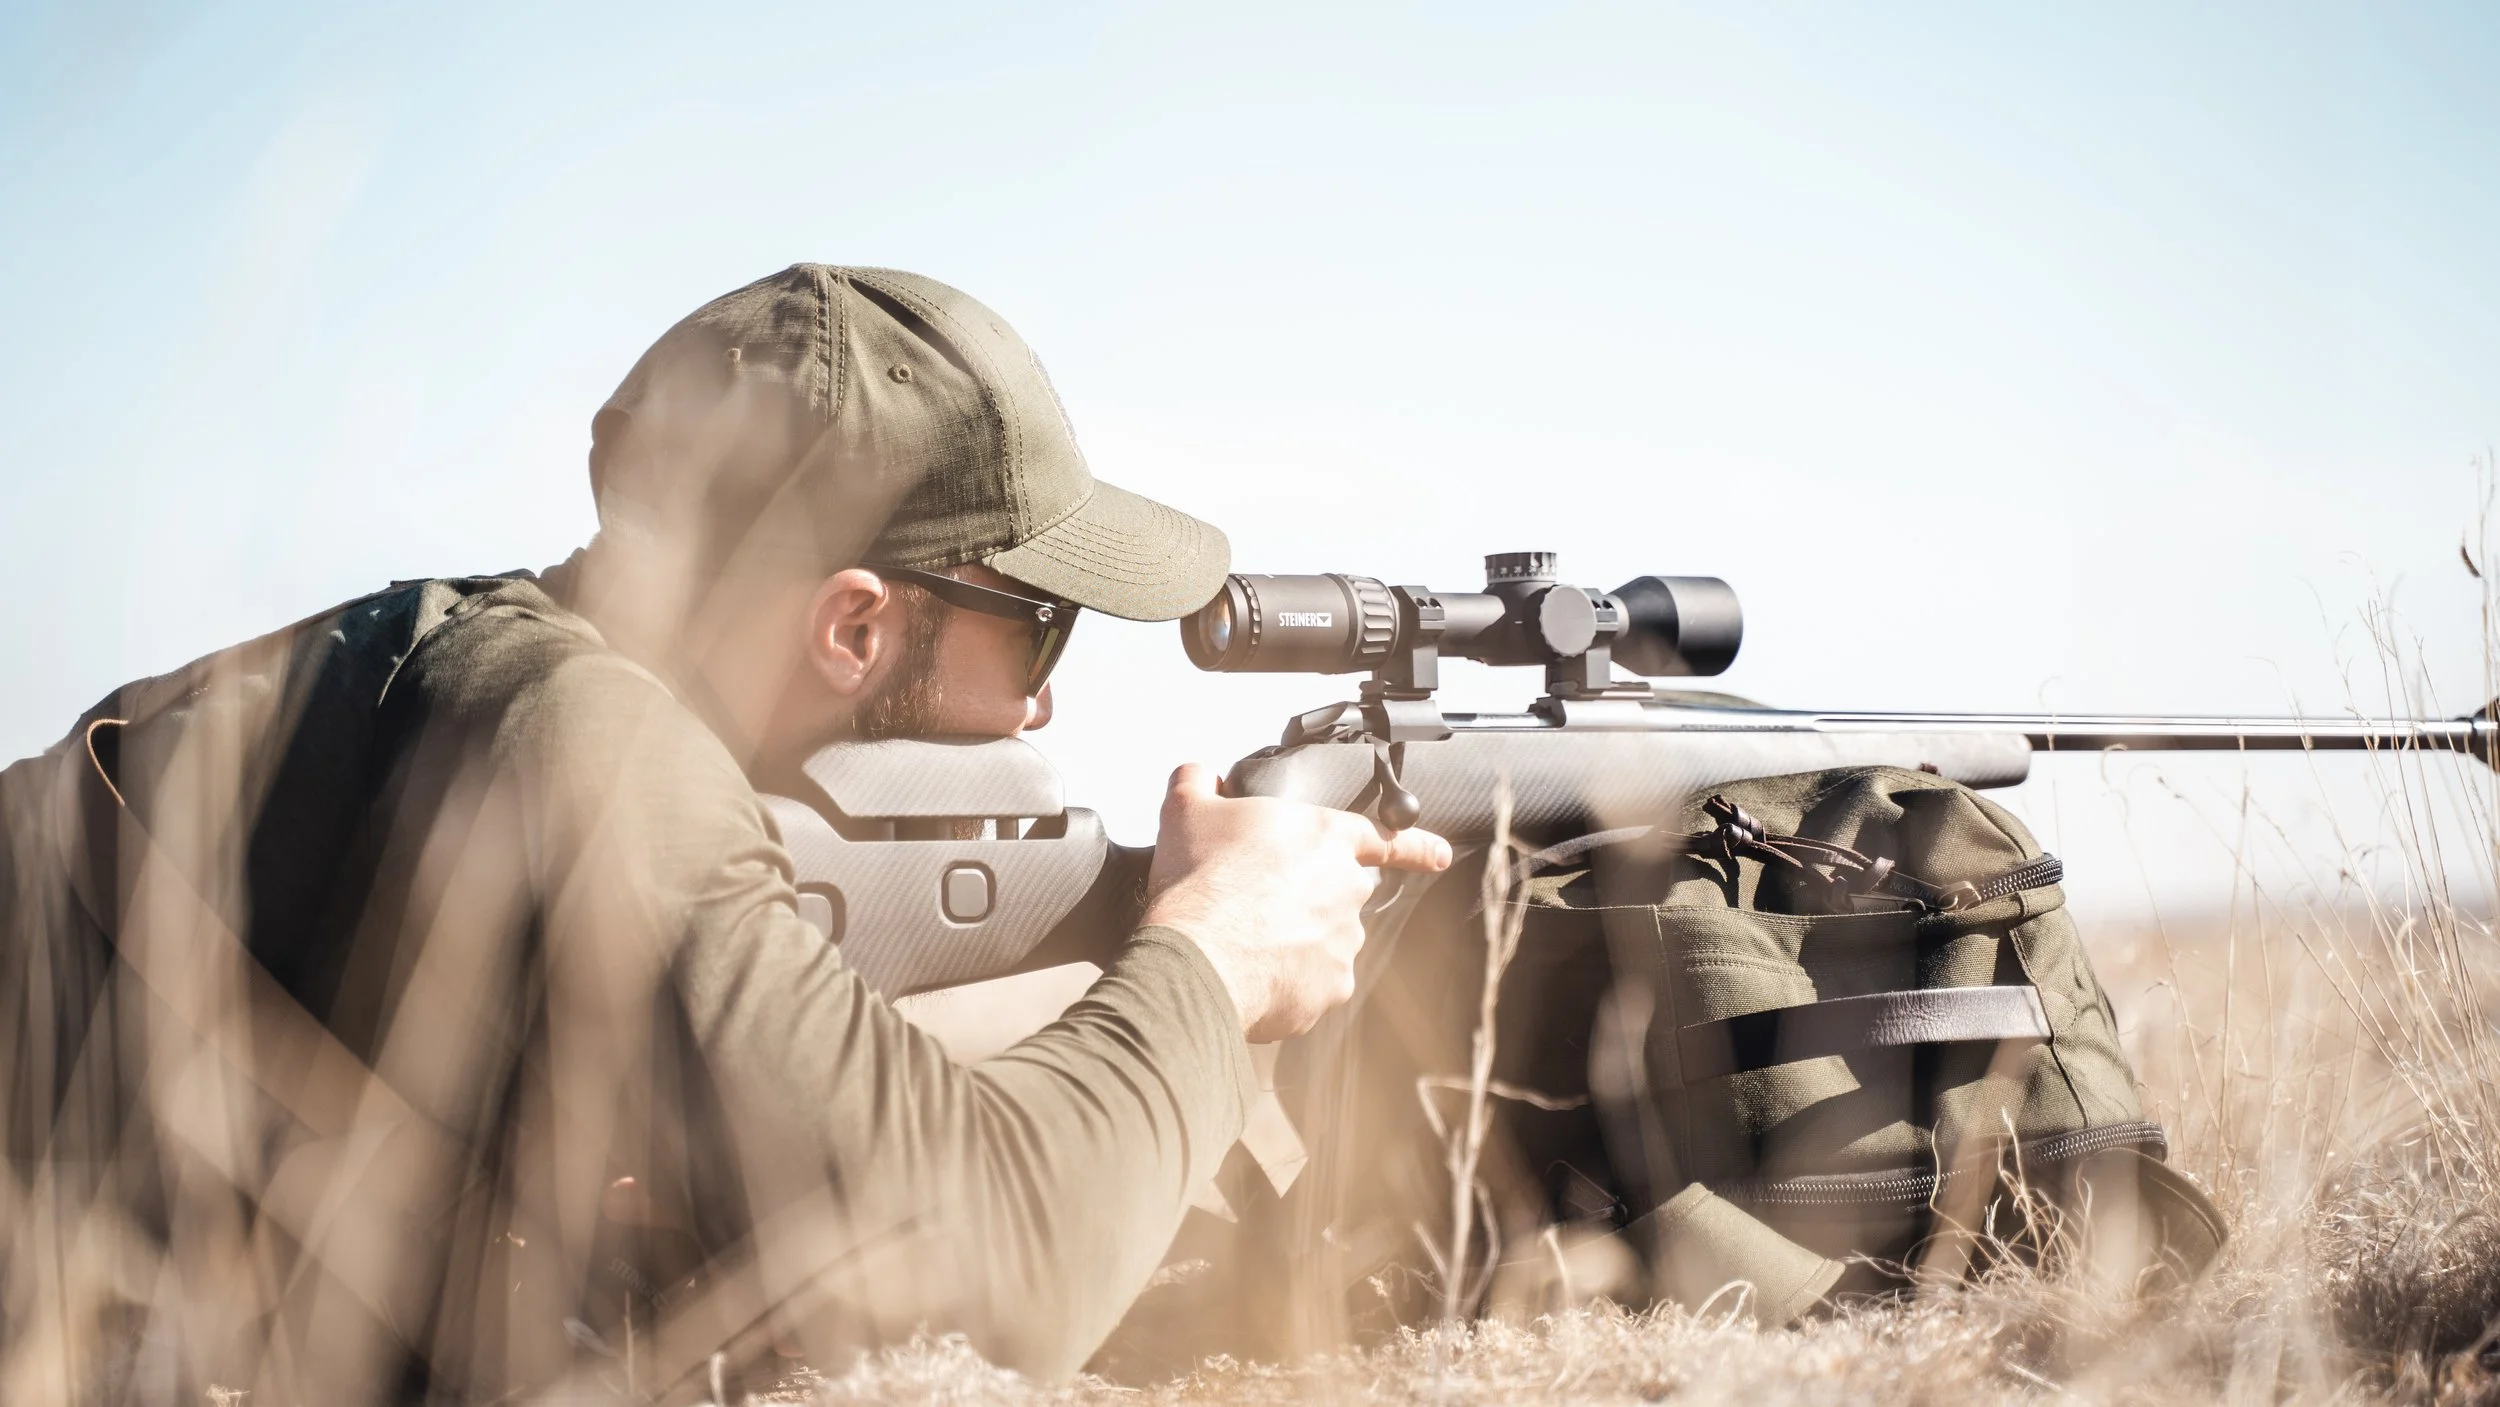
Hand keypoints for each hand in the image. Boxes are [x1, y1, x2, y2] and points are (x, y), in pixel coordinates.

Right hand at [1141, 763, 1451, 1041]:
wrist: (1197, 956)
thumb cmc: (1200, 881)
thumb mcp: (1187, 809)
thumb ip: (1199, 781)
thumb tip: (1198, 775)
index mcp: (1325, 837)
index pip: (1386, 837)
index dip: (1415, 847)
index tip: (1439, 856)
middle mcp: (1347, 889)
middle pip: (1342, 891)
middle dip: (1310, 897)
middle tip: (1259, 904)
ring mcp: (1344, 943)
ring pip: (1327, 941)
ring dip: (1296, 941)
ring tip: (1245, 941)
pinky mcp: (1330, 990)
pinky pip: (1313, 986)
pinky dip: (1287, 983)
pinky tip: (1252, 974)